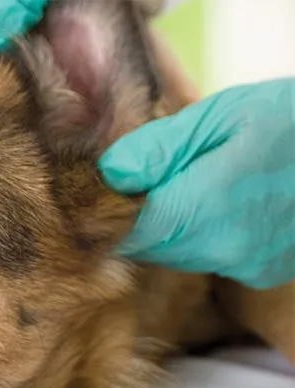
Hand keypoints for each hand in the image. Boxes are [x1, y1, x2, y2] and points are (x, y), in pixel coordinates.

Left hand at [98, 78, 294, 289]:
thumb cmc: (287, 119)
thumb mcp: (216, 116)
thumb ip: (156, 149)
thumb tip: (110, 175)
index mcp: (205, 209)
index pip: (126, 233)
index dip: (109, 212)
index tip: (110, 187)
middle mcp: (222, 250)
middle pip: (147, 246)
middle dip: (138, 216)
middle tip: (150, 176)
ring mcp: (245, 265)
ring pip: (173, 254)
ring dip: (167, 225)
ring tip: (189, 182)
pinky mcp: (260, 271)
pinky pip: (205, 257)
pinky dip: (197, 234)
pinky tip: (216, 201)